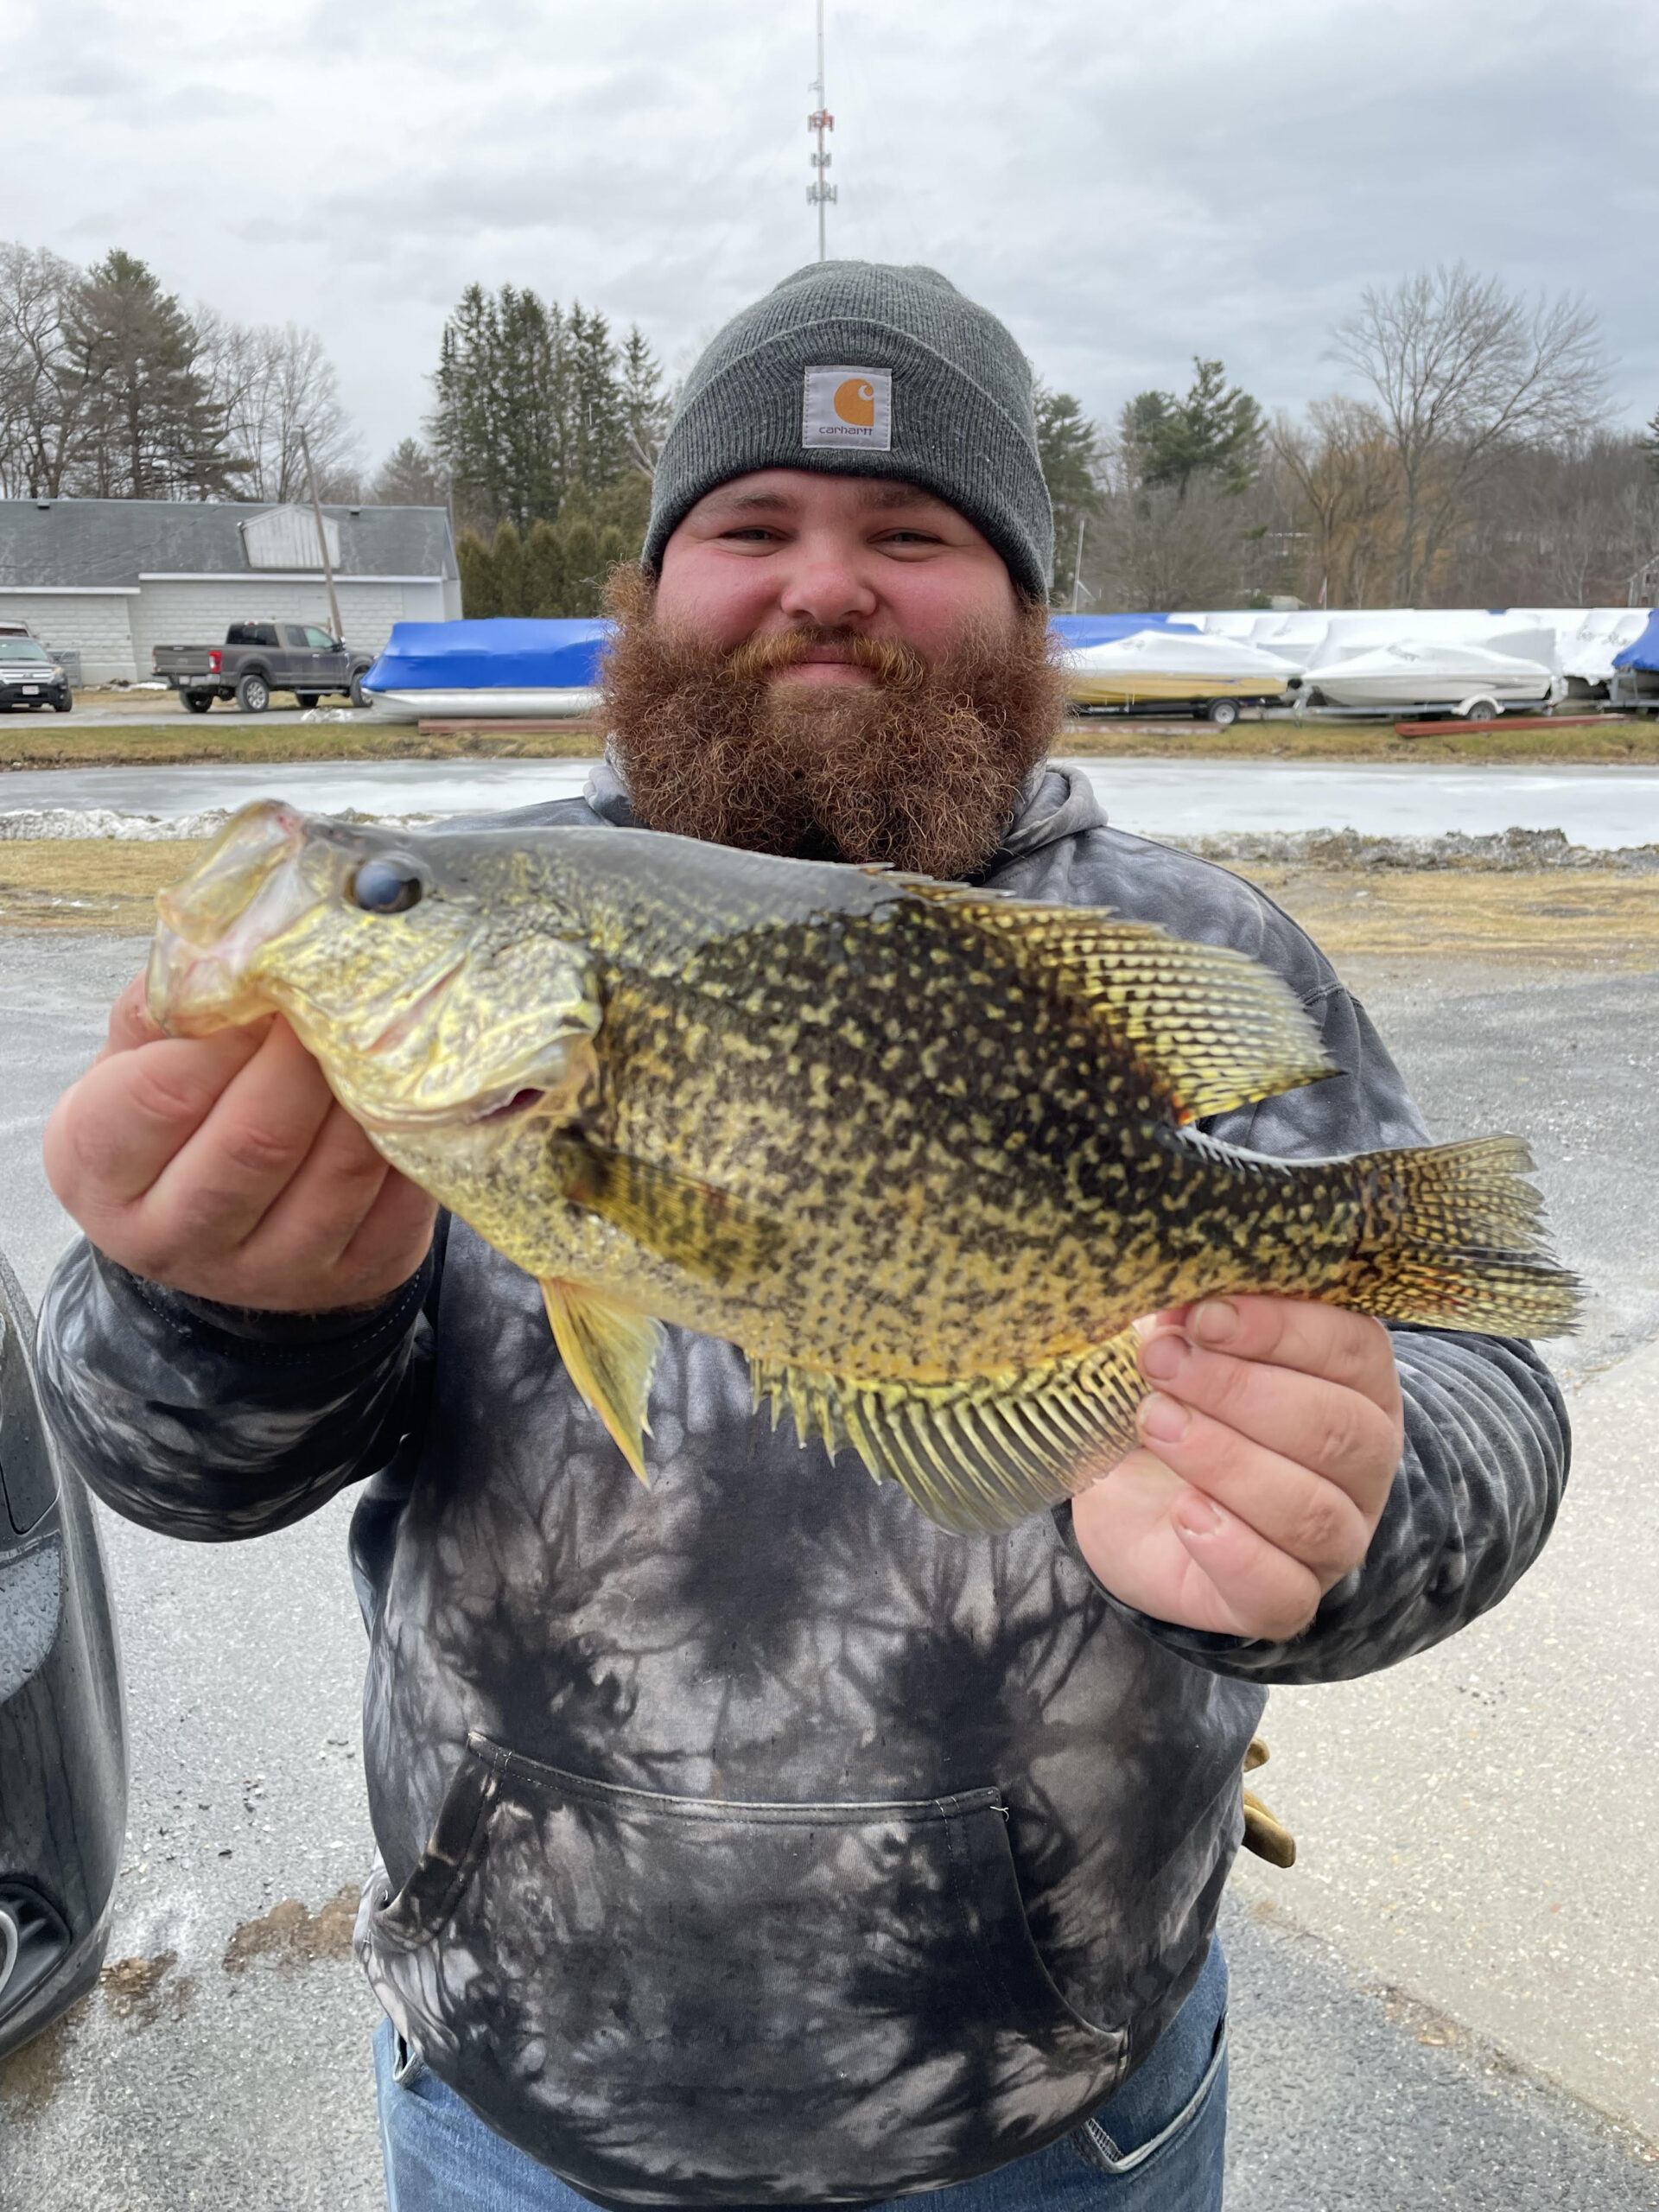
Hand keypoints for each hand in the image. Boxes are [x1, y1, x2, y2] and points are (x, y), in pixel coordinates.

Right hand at [43, 973, 436, 1311]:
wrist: (211, 1226)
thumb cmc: (172, 1120)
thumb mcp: (134, 1062)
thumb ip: (167, 1007)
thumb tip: (233, 945)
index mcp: (99, 1172)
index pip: (162, 1094)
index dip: (226, 1032)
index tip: (269, 980)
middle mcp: (175, 1237)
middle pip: (259, 1140)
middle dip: (308, 1057)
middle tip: (341, 996)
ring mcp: (268, 1274)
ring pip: (341, 1172)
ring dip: (371, 1093)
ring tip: (384, 1034)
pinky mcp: (350, 1280)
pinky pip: (399, 1204)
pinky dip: (414, 1141)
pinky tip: (413, 1095)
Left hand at [1071, 1297, 1403, 1640]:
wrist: (1130, 1502)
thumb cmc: (1177, 1406)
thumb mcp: (1182, 1352)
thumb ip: (1191, 1322)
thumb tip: (1170, 1300)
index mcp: (1355, 1383)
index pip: (1351, 1349)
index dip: (1280, 1328)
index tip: (1202, 1314)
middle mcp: (1361, 1464)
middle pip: (1334, 1428)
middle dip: (1240, 1390)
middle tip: (1162, 1363)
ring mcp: (1333, 1540)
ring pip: (1311, 1509)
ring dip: (1226, 1460)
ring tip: (1155, 1423)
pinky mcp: (1284, 1601)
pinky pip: (1283, 1590)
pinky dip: (1232, 1550)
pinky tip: (1185, 1513)